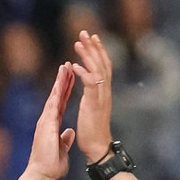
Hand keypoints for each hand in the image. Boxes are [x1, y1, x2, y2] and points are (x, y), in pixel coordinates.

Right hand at [23, 61, 76, 179]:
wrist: (42, 173)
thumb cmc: (50, 165)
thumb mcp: (62, 149)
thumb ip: (65, 139)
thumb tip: (69, 133)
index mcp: (53, 124)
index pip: (61, 103)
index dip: (66, 90)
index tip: (70, 78)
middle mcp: (48, 119)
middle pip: (57, 95)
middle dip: (63, 80)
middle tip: (67, 64)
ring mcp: (46, 120)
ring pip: (54, 95)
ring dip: (60, 80)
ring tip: (65, 66)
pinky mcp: (46, 123)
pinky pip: (53, 104)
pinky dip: (57, 92)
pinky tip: (61, 81)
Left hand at [70, 30, 112, 161]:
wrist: (97, 147)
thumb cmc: (92, 133)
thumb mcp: (92, 110)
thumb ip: (91, 98)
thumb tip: (89, 91)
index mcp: (103, 92)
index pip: (104, 66)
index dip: (99, 51)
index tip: (93, 38)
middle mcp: (104, 92)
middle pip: (102, 63)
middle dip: (94, 46)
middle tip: (85, 32)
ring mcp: (101, 97)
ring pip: (97, 69)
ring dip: (87, 55)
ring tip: (78, 42)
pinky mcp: (94, 104)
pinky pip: (90, 84)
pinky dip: (83, 73)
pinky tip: (74, 66)